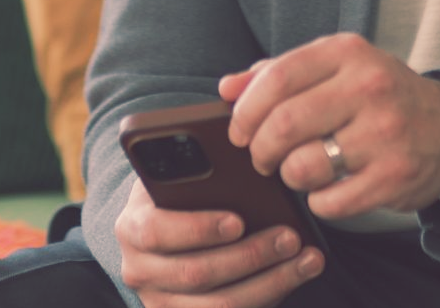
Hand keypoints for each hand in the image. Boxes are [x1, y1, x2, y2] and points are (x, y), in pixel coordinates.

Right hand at [115, 174, 323, 307]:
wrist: (164, 226)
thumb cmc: (179, 192)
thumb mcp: (177, 175)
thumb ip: (197, 166)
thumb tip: (239, 146)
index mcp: (132, 226)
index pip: (156, 231)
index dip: (198, 228)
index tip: (239, 221)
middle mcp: (139, 270)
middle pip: (196, 273)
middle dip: (250, 256)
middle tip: (290, 237)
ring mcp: (160, 301)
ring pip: (218, 305)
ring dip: (270, 283)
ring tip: (307, 259)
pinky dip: (269, 297)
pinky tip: (297, 276)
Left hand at [219, 32, 439, 219]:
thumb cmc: (379, 97)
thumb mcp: (336, 69)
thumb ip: (280, 74)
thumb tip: (226, 88)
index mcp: (349, 53)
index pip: (277, 77)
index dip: (246, 110)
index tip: (239, 130)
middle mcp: (370, 87)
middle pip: (283, 124)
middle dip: (259, 150)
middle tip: (261, 159)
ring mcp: (385, 133)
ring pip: (302, 167)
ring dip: (289, 176)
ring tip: (299, 170)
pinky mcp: (395, 177)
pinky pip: (329, 202)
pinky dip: (318, 201)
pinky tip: (329, 189)